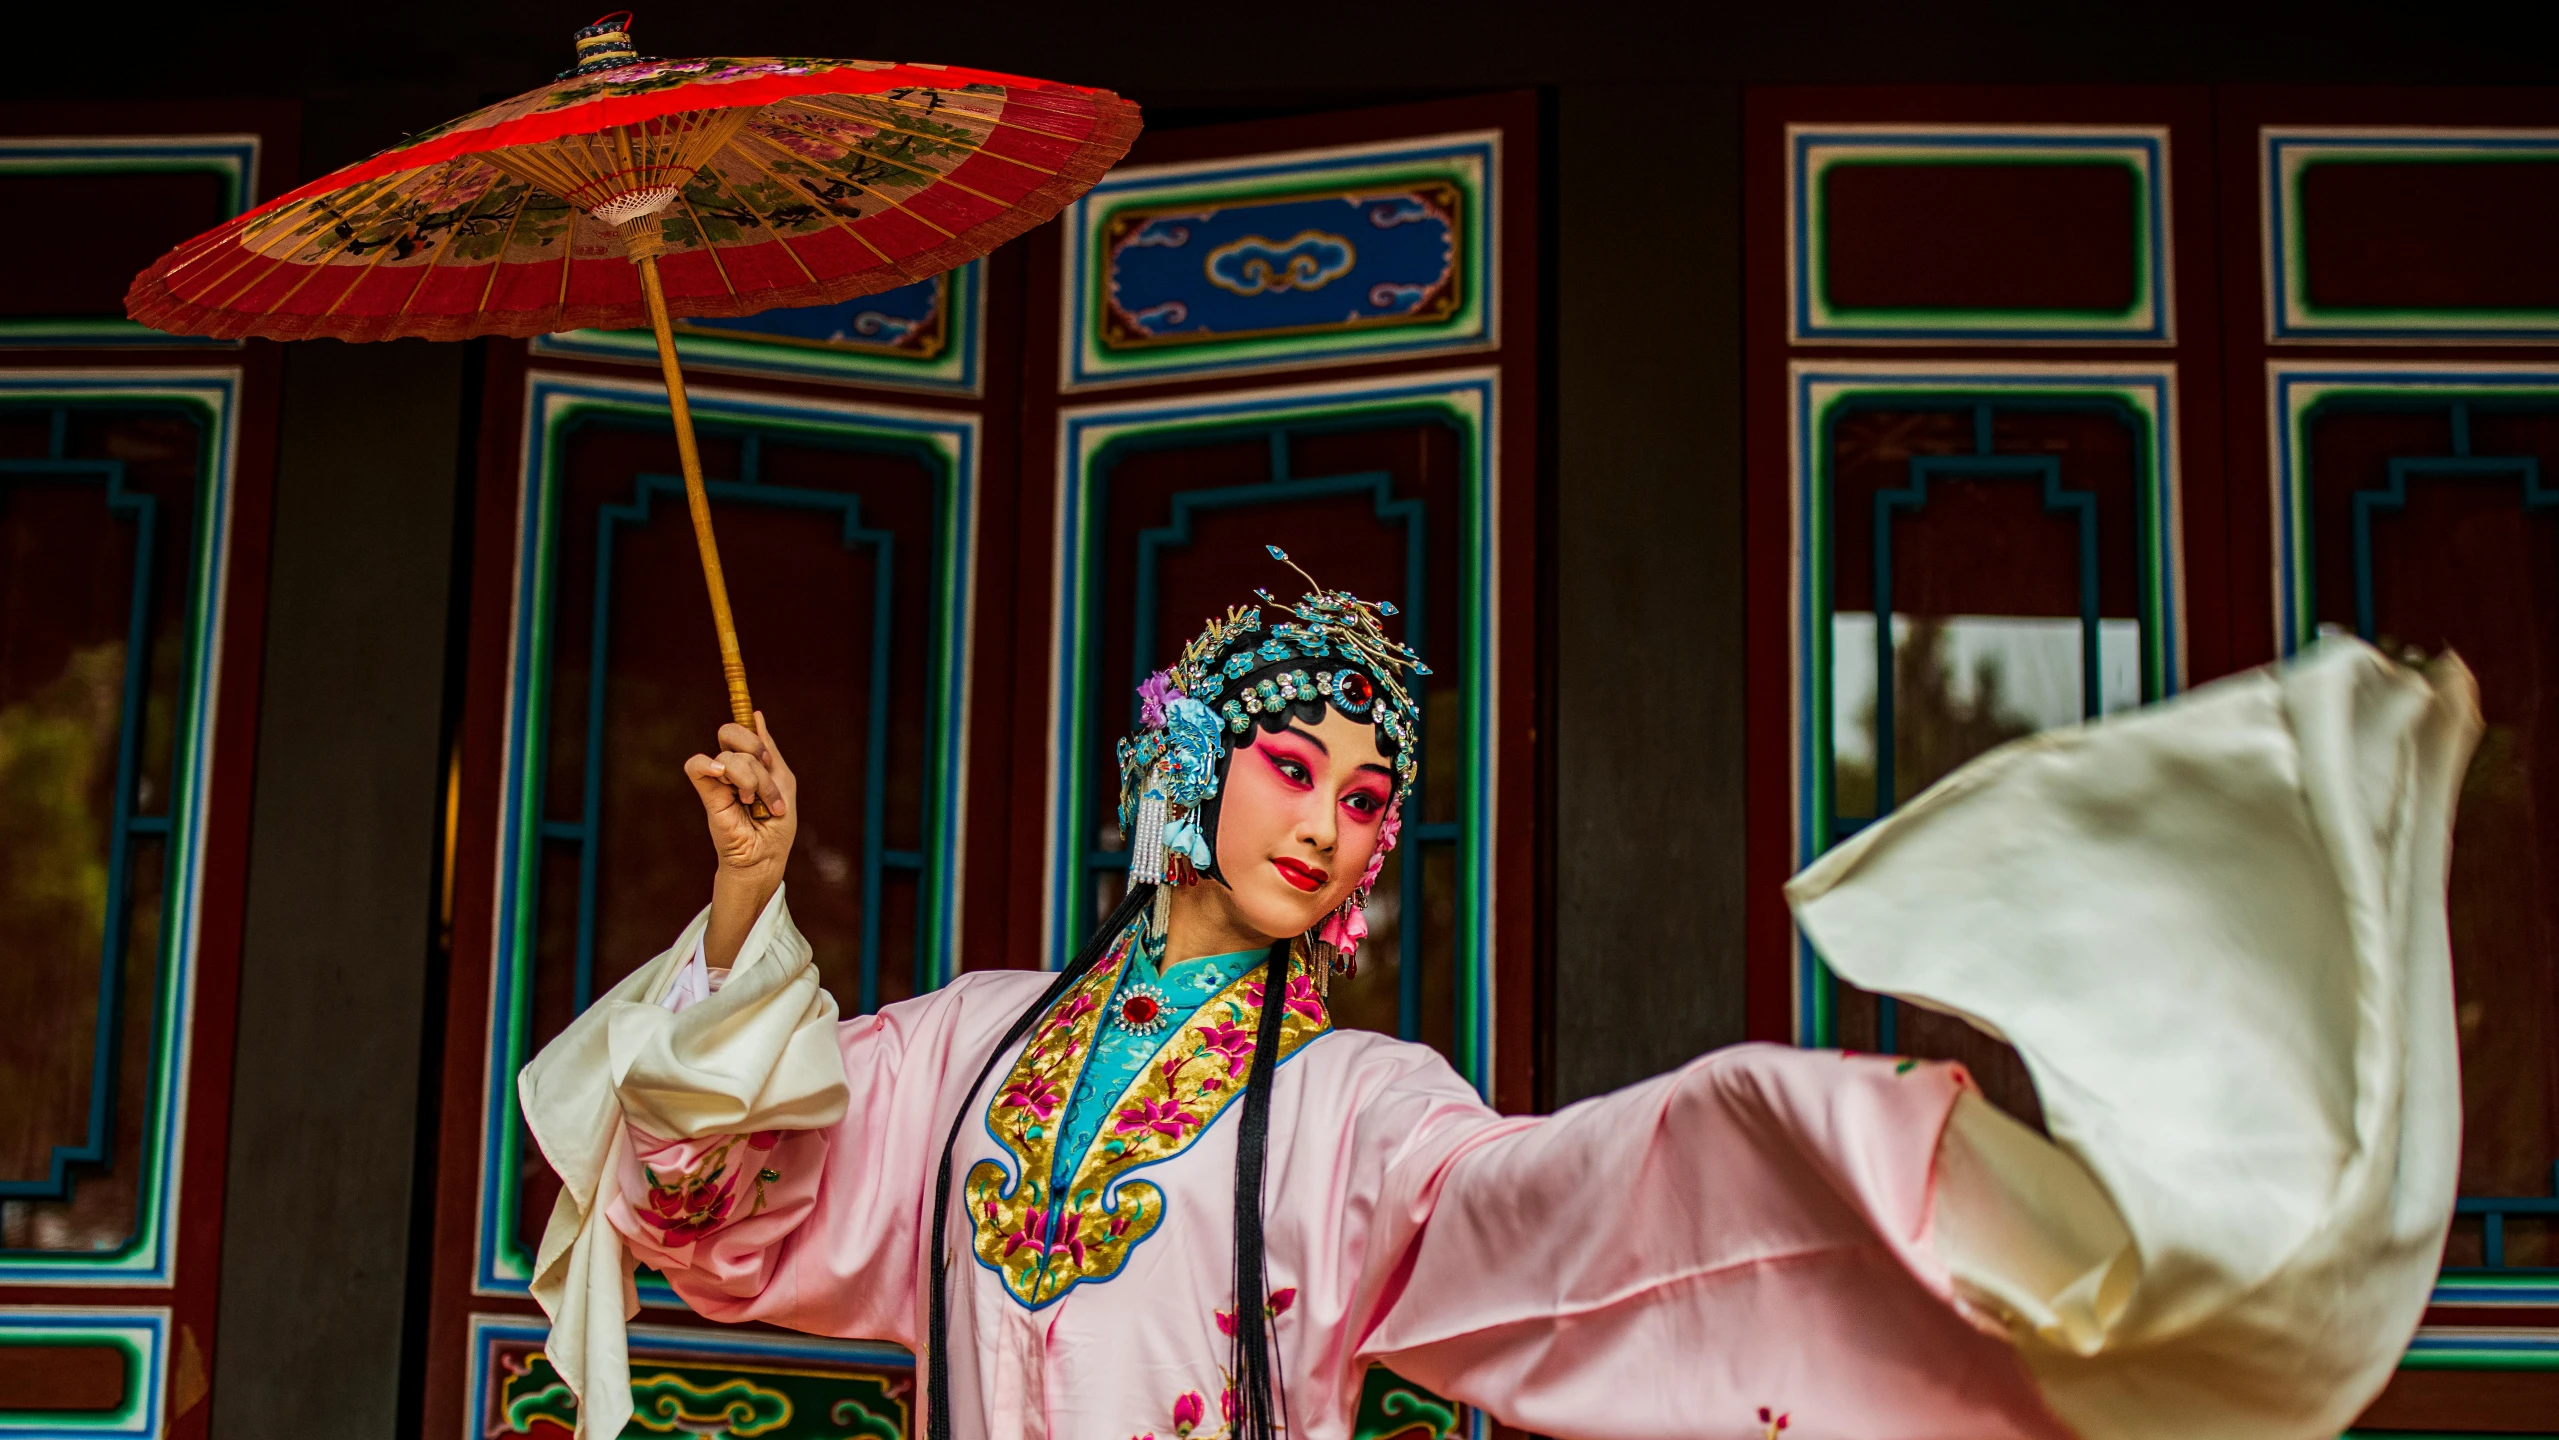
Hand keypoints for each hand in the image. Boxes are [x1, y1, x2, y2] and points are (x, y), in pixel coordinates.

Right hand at [684, 713, 797, 882]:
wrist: (766, 856)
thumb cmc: (777, 824)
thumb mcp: (783, 781)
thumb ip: (769, 749)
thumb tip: (756, 716)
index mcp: (749, 762)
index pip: (742, 730)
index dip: (754, 735)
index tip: (767, 758)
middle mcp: (731, 768)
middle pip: (730, 733)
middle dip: (754, 749)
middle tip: (766, 771)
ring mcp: (718, 780)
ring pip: (729, 757)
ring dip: (753, 779)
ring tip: (755, 802)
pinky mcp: (707, 794)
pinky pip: (696, 766)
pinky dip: (709, 766)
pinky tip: (723, 778)